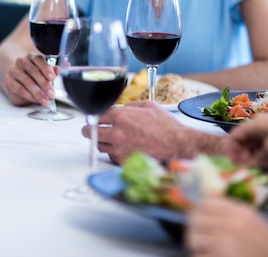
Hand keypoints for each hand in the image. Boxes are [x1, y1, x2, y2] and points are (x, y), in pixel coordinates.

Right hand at [2, 52, 56, 105]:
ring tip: (45, 100)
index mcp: (32, 57)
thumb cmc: (32, 75)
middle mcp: (22, 62)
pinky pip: (19, 88)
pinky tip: (35, 100)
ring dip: (37, 92)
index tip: (53, 77)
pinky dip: (29, 95)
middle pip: (33, 71)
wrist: (16, 80)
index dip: (46, 69)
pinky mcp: (8, 80)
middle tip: (51, 93)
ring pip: (27, 81)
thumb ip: (51, 71)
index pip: (39, 60)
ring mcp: (14, 70)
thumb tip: (58, 69)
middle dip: (44, 83)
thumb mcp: (43, 73)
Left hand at [82, 101, 222, 163]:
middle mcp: (117, 133)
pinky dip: (113, 152)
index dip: (96, 116)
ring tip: (107, 138)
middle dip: (89, 129)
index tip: (95, 118)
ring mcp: (119, 149)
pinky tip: (120, 148)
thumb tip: (120, 108)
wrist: (177, 146)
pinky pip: (110, 156)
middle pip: (90, 132)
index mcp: (121, 116)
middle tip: (90, 129)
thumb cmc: (167, 127)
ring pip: (99, 145)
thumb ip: (130, 105)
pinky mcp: (123, 161)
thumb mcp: (148, 106)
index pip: (97, 115)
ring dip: (101, 141)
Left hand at [186, 197, 267, 256]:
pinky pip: (200, 256)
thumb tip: (207, 204)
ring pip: (194, 240)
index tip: (198, 220)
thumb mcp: (256, 223)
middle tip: (200, 240)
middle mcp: (231, 225)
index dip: (199, 211)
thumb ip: (233, 213)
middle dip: (194, 230)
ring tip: (208, 252)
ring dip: (197, 247)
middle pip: (195, 220)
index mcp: (241, 213)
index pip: (206, 203)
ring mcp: (224, 244)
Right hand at [226, 112, 267, 167]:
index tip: (234, 164)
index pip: (235, 136)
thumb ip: (258, 159)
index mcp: (254, 124)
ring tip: (259, 171)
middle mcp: (262, 127)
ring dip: (257, 159)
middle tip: (247, 169)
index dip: (232, 149)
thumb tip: (249, 167)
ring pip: (259, 146)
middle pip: (246, 141)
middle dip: (244, 155)